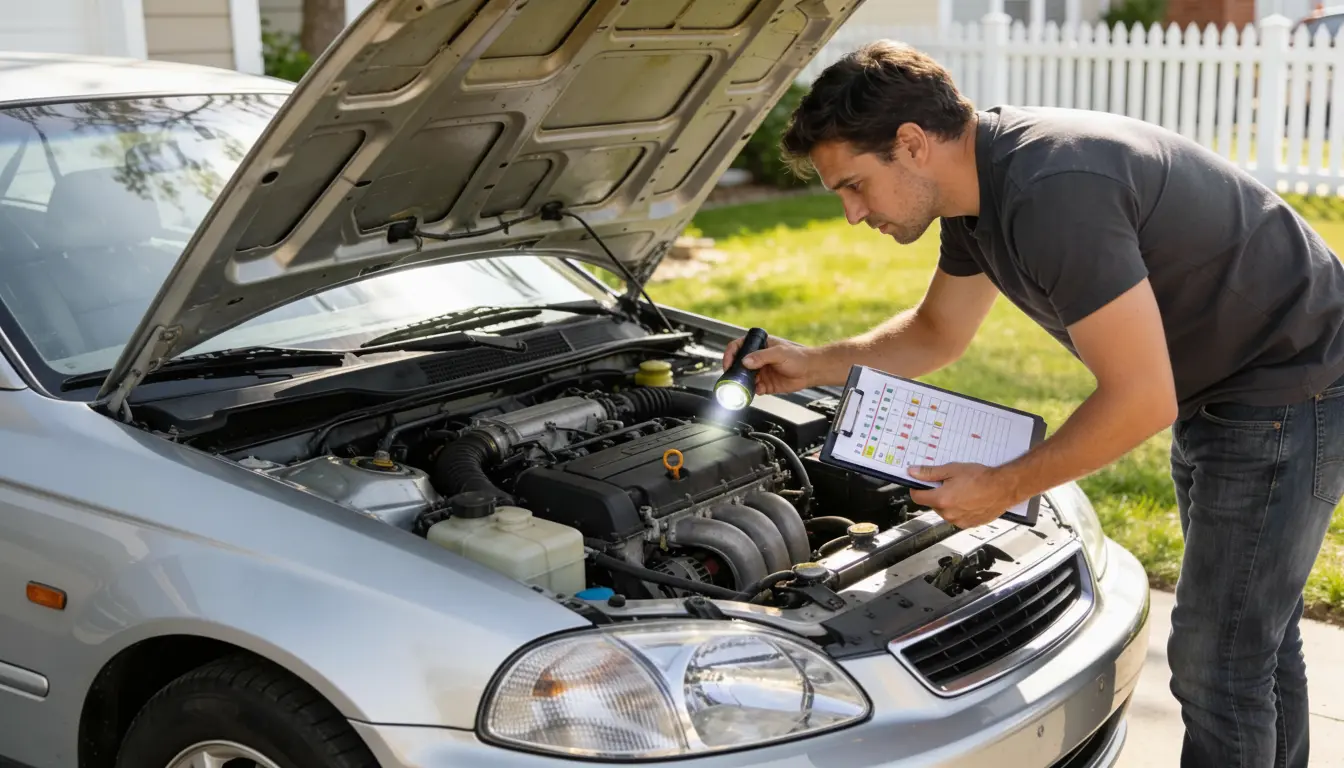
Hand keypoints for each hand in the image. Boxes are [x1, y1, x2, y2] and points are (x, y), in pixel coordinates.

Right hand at [720, 336, 813, 394]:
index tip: (728, 363)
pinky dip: (752, 391)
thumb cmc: (799, 357)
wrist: (810, 371)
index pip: (738, 347)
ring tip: (743, 385)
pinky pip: (753, 389)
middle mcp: (757, 359)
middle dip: (733, 371)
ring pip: (744, 378)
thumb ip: (762, 356)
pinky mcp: (765, 384)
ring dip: (742, 382)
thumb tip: (746, 361)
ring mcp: (760, 372)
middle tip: (732, 377)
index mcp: (759, 346)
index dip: (730, 354)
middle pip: (738, 364)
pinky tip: (756, 390)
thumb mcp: (779, 353)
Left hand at [906, 463, 1021, 528]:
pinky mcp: (968, 524)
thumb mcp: (952, 470)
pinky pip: (957, 517)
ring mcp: (958, 521)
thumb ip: (929, 473)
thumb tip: (913, 472)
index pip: (917, 497)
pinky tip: (969, 499)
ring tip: (962, 491)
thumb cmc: (980, 478)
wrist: (1003, 488)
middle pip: (932, 503)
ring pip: (945, 511)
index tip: (921, 483)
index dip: (917, 488)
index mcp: (940, 500)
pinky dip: (959, 509)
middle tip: (949, 483)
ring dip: (948, 503)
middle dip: (936, 494)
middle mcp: (947, 514)